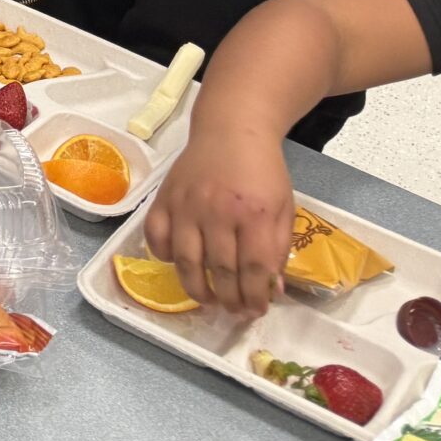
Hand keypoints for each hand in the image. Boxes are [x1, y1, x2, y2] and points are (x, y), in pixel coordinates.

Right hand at [144, 120, 294, 317]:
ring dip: (197, 289)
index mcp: (255, 214)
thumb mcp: (284, 208)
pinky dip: (165, 256)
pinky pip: (156, 237)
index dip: (255, 297)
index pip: (253, 269)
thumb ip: (278, 250)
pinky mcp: (165, 198)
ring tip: (208, 299)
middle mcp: (218, 211)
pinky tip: (180, 263)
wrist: (232, 130)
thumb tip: (270, 289)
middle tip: (234, 311)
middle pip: (221, 270)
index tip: (256, 310)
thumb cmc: (262, 171)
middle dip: (229, 300)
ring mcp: (187, 204)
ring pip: (187, 261)